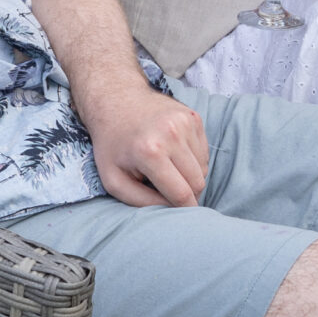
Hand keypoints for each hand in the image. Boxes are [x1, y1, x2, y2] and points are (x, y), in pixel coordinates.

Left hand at [85, 85, 208, 207]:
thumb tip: (170, 210)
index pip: (182, 194)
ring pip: (203, 168)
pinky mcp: (193, 116)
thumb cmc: (113, 145)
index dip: (184, 209)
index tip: (180, 215)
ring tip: (168, 169)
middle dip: (188, 193)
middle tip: (170, 191)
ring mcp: (184, 122)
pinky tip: (173, 153)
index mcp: (150, 152)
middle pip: (198, 182)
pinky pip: (204, 151)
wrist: (116, 101)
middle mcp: (171, 134)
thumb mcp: (113, 180)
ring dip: (190, 175)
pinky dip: (193, 159)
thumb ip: (141, 202)